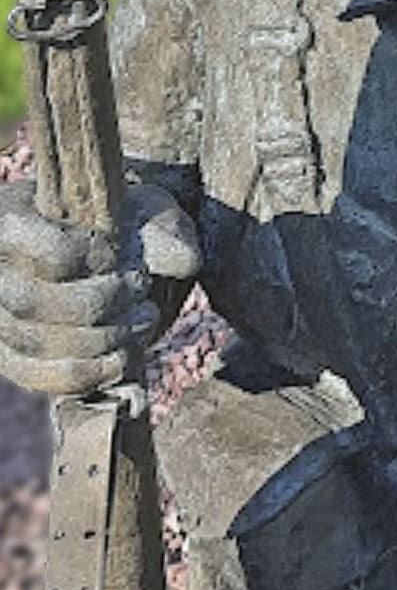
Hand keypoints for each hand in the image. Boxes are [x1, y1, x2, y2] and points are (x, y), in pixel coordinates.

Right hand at [0, 177, 200, 396]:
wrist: (96, 252)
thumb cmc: (115, 225)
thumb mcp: (141, 212)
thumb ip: (164, 231)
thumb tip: (187, 260)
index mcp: (10, 220)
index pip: (47, 253)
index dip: (94, 263)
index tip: (131, 262)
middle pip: (36, 303)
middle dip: (102, 305)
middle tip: (143, 295)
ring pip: (36, 343)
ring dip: (100, 341)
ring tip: (143, 321)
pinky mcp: (9, 355)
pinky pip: (39, 377)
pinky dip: (86, 374)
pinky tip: (123, 359)